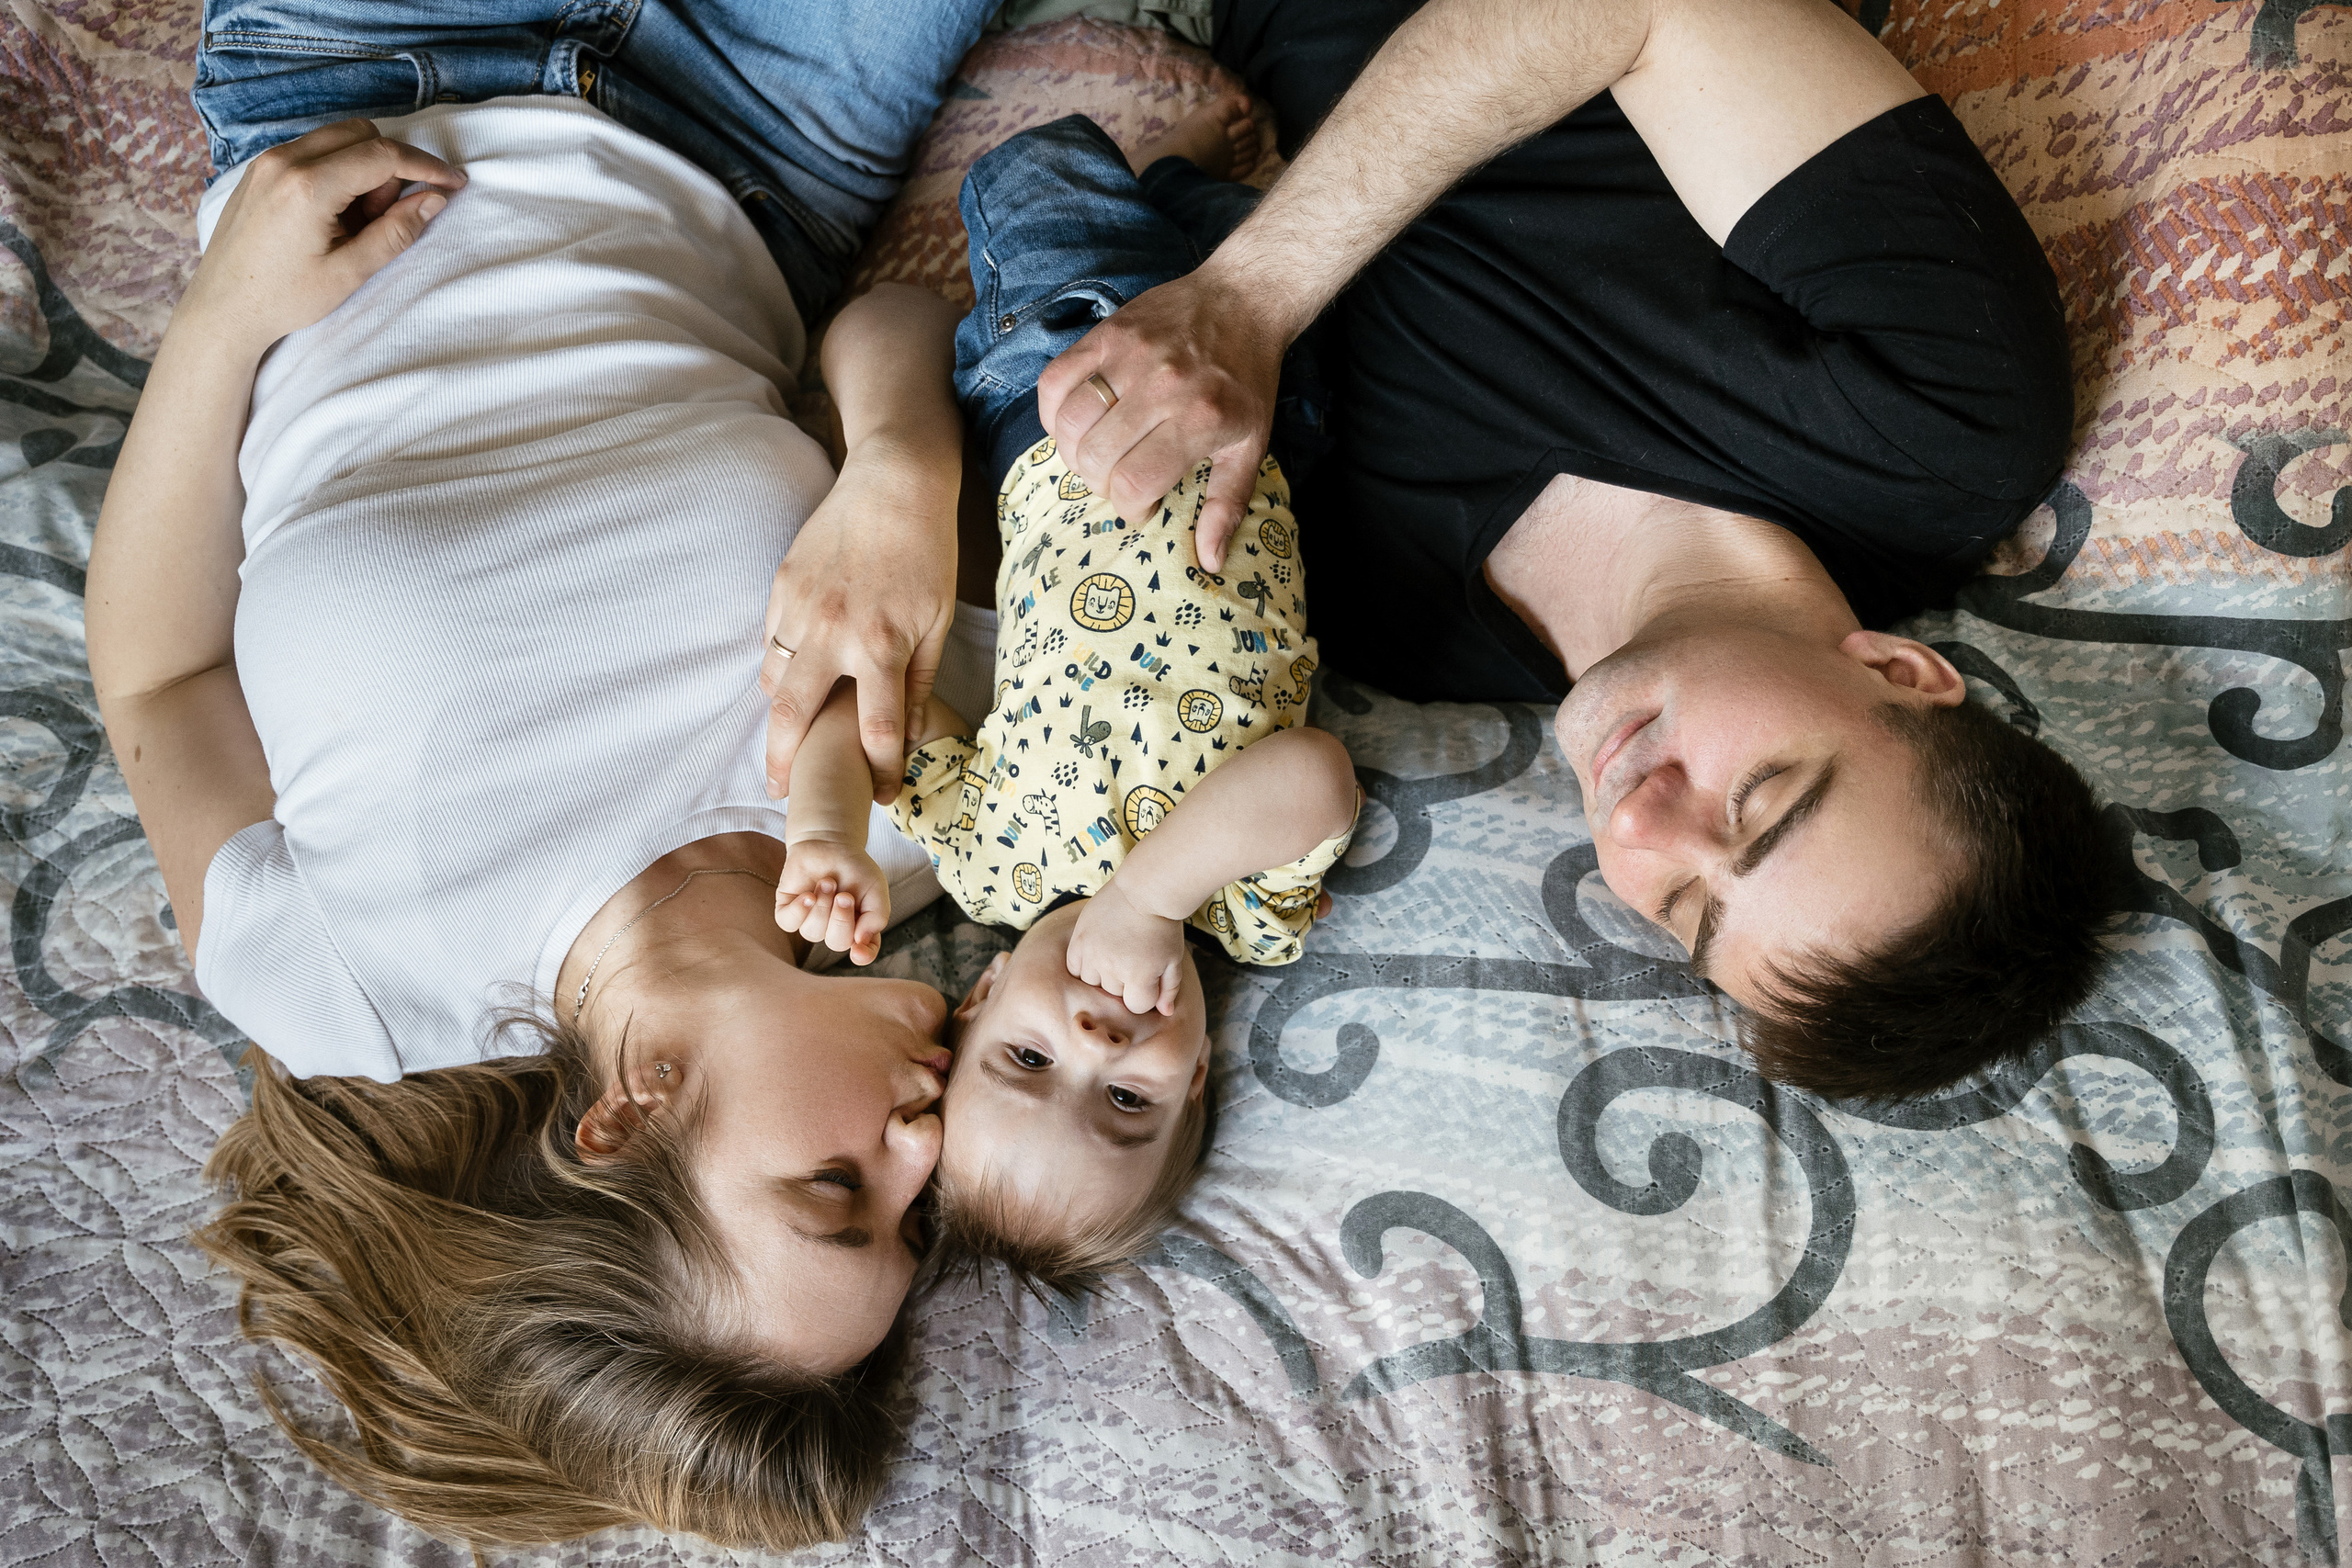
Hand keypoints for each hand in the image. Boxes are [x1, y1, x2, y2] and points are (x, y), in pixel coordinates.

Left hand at [179, 119, 465, 356]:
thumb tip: (434, 199)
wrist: (222, 309)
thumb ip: (396, 232)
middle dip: (389, 167)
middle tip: (386, 216)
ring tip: (356, 222)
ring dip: (363, 169)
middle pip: (362, 134)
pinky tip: (334, 216)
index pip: (383, 155)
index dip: (426, 166)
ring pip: (338, 138)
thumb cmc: (283, 299)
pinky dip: (338, 171)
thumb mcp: (349, 272)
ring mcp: (267, 161)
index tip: (454, 182)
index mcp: (307, 186)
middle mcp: (284, 161)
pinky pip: (314, 150)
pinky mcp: (260, 169)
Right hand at [760, 437, 956, 802]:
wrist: (894, 483)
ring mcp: (800, 609)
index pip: (876, 727)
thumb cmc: (926, 552)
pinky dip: (778, 671)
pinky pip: (770, 644)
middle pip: (795, 716)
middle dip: (786, 763)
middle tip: (783, 793)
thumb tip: (910, 733)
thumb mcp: (938, 620)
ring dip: (778, 717)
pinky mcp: (781, 587)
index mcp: (882, 644)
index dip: (880, 769)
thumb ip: (919, 681)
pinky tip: (791, 685)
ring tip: (786, 741)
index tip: (882, 795)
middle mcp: (834, 632)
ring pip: (774, 681)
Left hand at [776, 837, 891, 964]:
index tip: (859, 950)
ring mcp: (810, 921)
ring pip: (812, 933)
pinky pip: (789, 923)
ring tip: (827, 882)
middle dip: (841, 919)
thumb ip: (876, 916)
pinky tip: (808, 894)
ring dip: (822, 906)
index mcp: (859, 927)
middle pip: (836, 943)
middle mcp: (834, 929)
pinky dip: (799, 910)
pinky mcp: (789, 911)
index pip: (863, 952)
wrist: (829, 843)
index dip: (862, 955)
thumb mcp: (876, 888)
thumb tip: (861, 941)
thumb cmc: (855, 867)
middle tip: (844, 895)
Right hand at [1035, 264, 1290, 573]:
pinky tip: (1073, 423)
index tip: (1140, 505)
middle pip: (1096, 457)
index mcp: (1199, 420)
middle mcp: (1162, 386)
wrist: (1244, 300)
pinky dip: (1052, 411)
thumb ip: (1227, 504)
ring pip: (1068, 423)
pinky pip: (1054, 381)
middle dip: (1099, 484)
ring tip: (1094, 454)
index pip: (1134, 482)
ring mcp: (1129, 356)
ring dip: (1072, 452)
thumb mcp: (1251, 445)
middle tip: (1117, 480)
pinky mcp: (1106, 333)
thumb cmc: (1248, 380)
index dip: (1129, 507)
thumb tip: (1208, 560)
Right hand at [1066, 878, 1186, 1016]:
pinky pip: (1074, 968)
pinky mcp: (1078, 940)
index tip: (1150, 977)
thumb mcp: (1174, 959)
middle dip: (1126, 983)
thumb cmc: (1163, 926)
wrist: (1145, 889)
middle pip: (1114, 995)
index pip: (1136, 1007)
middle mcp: (1112, 970)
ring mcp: (1092, 954)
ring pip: (1092, 983)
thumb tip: (1165, 1013)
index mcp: (1139, 977)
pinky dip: (1084, 966)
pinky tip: (1097, 954)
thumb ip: (1169, 989)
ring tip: (1117, 955)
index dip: (1146, 994)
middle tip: (1135, 959)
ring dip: (1104, 975)